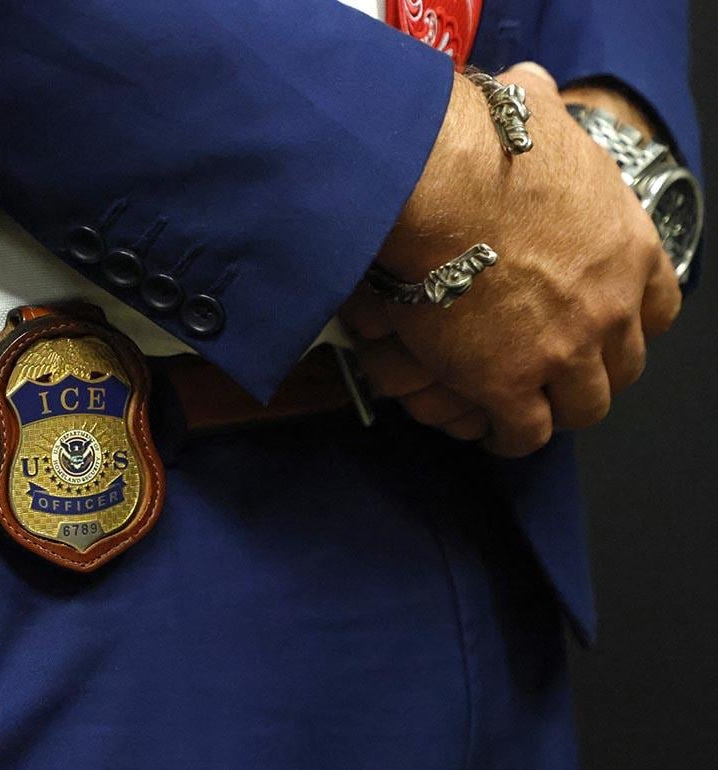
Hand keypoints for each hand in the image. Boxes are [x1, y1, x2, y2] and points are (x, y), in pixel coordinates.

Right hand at [341, 63, 681, 457]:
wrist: (437, 186)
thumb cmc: (480, 146)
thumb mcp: (532, 113)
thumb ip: (542, 111)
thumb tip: (525, 85)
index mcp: (625, 247)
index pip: (658, 306)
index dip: (629, 321)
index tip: (606, 327)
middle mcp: (609, 306)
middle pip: (622, 365)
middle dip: (593, 371)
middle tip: (559, 371)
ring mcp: (563, 352)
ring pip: (582, 408)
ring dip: (557, 410)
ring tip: (529, 411)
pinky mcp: (510, 386)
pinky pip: (524, 433)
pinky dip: (511, 438)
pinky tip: (494, 432)